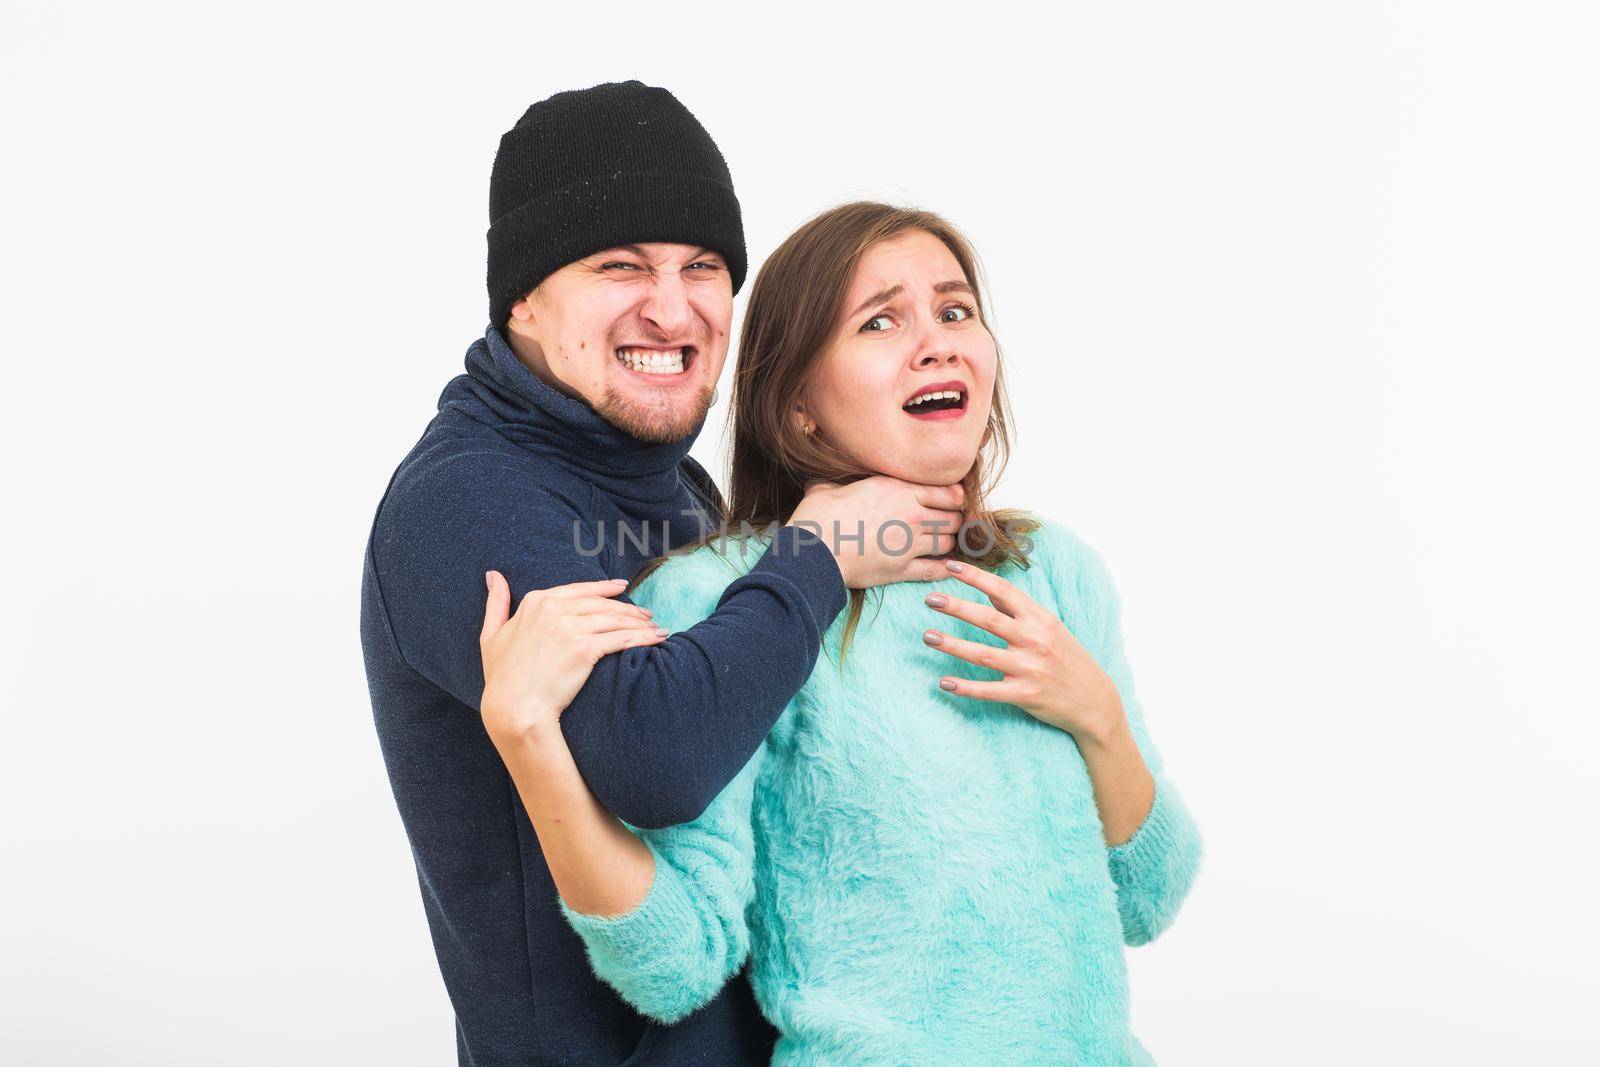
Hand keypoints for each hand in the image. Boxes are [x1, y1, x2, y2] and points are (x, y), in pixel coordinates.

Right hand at [478, 572, 666, 745]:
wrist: (514, 707)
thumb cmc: (502, 678)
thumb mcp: (491, 635)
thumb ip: (496, 603)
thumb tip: (493, 575)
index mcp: (535, 602)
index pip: (579, 590)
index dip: (604, 589)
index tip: (622, 588)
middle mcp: (553, 609)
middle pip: (601, 604)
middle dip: (628, 608)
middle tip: (647, 613)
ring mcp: (569, 627)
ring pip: (614, 619)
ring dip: (640, 622)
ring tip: (656, 626)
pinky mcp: (585, 648)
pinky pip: (621, 638)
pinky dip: (643, 636)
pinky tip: (657, 638)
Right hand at [787, 476, 964, 587]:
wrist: (814, 550)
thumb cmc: (818, 518)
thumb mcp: (828, 489)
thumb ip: (836, 484)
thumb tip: (819, 482)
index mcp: (899, 489)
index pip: (948, 492)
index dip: (954, 498)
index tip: (950, 502)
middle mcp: (912, 514)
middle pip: (953, 518)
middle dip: (953, 521)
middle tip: (947, 525)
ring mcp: (910, 543)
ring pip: (948, 542)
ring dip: (947, 544)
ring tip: (941, 544)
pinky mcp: (903, 569)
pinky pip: (935, 570)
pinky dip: (944, 569)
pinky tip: (947, 568)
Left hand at [921, 559, 1124, 740]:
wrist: (1094, 700)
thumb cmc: (1068, 658)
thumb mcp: (1049, 627)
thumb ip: (1018, 609)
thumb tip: (986, 587)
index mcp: (1040, 619)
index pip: (1004, 591)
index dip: (976, 577)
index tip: (951, 566)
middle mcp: (1034, 641)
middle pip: (989, 620)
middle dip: (957, 607)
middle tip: (930, 599)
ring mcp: (1029, 668)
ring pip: (983, 655)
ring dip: (952, 645)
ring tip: (928, 637)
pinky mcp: (1025, 695)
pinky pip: (989, 691)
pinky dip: (965, 688)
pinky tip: (944, 683)